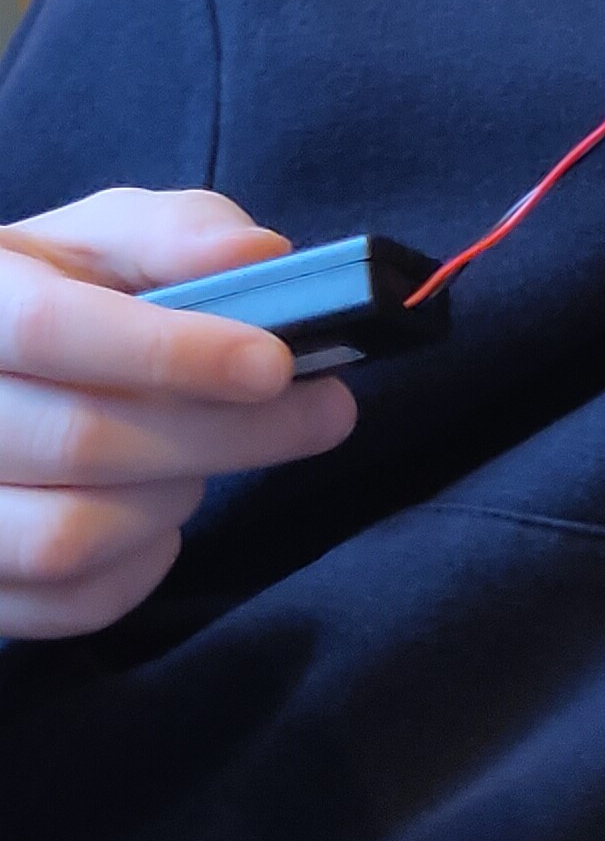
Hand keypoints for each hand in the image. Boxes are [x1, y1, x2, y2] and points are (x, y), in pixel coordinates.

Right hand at [0, 191, 359, 639]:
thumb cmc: (50, 301)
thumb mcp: (99, 245)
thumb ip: (175, 235)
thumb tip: (258, 256)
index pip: (48, 327)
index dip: (172, 351)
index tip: (275, 365)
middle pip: (79, 442)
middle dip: (226, 433)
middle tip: (320, 413)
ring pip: (68, 537)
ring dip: (170, 500)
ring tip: (196, 460)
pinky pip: (69, 605)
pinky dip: (141, 566)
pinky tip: (155, 518)